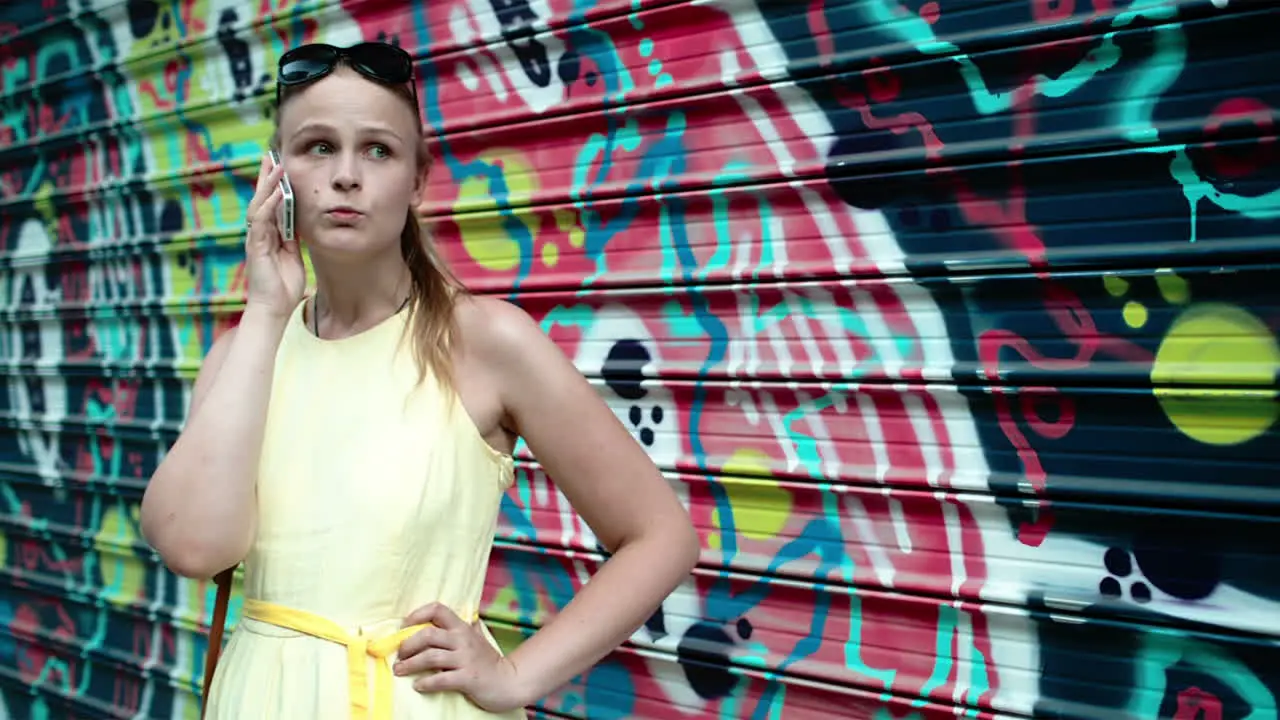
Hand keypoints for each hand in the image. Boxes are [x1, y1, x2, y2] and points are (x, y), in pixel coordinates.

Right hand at [244, 152, 304, 317]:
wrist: (274, 308)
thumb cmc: (283, 287)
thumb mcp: (294, 257)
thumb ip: (293, 241)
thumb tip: (300, 225)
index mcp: (268, 236)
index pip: (269, 205)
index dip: (273, 186)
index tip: (279, 168)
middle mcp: (259, 234)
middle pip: (260, 199)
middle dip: (265, 178)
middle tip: (270, 156)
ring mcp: (255, 239)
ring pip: (258, 205)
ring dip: (267, 186)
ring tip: (275, 167)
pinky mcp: (255, 247)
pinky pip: (261, 221)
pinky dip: (267, 205)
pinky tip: (274, 193)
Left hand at [394, 603, 525, 712]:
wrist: (510, 682)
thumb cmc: (489, 662)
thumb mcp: (478, 638)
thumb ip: (466, 627)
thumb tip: (455, 615)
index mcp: (462, 628)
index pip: (438, 609)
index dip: (417, 614)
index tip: (405, 626)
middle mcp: (463, 640)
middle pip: (428, 634)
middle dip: (408, 644)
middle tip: (399, 655)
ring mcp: (465, 659)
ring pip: (430, 657)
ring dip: (410, 664)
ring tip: (400, 670)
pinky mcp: (467, 678)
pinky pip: (441, 680)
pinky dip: (426, 683)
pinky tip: (418, 686)